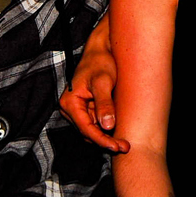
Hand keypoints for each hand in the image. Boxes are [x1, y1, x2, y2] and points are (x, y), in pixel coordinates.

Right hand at [58, 17, 128, 152]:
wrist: (101, 50)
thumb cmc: (100, 61)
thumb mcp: (103, 81)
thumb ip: (104, 103)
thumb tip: (107, 126)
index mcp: (70, 102)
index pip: (85, 128)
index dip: (101, 140)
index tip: (116, 146)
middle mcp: (70, 108)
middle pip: (88, 132)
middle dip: (106, 141)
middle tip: (125, 147)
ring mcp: (78, 109)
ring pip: (92, 130)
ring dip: (107, 137)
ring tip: (125, 142)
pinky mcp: (87, 108)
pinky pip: (96, 123)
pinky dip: (107, 128)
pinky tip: (120, 130)